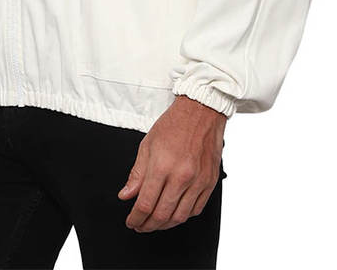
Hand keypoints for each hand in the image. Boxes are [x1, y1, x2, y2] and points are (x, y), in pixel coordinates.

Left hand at [118, 94, 225, 231]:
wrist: (201, 111)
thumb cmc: (174, 124)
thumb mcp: (147, 144)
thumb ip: (137, 174)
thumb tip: (126, 194)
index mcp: (162, 166)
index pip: (145, 204)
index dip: (136, 217)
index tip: (131, 221)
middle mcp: (182, 176)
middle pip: (162, 215)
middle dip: (147, 225)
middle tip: (140, 225)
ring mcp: (198, 181)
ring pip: (180, 217)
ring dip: (165, 225)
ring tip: (155, 223)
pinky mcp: (210, 182)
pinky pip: (196, 209)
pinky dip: (183, 216)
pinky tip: (174, 213)